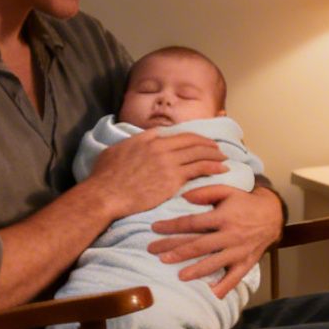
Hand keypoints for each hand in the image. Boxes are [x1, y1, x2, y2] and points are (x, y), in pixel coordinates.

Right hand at [85, 130, 227, 216]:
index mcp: (147, 139)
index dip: (191, 137)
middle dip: (207, 143)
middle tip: (217, 148)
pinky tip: (222, 169)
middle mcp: (160, 146)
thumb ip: (131, 144)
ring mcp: (168, 162)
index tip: (199, 141)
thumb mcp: (115, 151)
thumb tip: (136, 141)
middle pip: (191, 140)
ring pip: (198, 153)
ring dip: (214, 154)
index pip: (176, 133)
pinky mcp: (173, 179)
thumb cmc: (104, 177)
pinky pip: (199, 169)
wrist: (106, 194)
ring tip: (223, 157)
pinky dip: (213, 167)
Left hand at [148, 181, 283, 298]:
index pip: (192, 223)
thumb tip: (183, 197)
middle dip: (175, 250)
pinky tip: (212, 294)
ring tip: (180, 277)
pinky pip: (235, 277)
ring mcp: (238, 251)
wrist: (273, 215)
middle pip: (198, 245)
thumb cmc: (245, 202)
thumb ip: (206, 192)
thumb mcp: (227, 190)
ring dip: (196, 270)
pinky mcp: (246, 263)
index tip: (155, 228)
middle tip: (156, 254)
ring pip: (214, 263)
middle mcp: (230, 235)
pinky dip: (224, 287)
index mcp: (223, 217)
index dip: (172, 226)